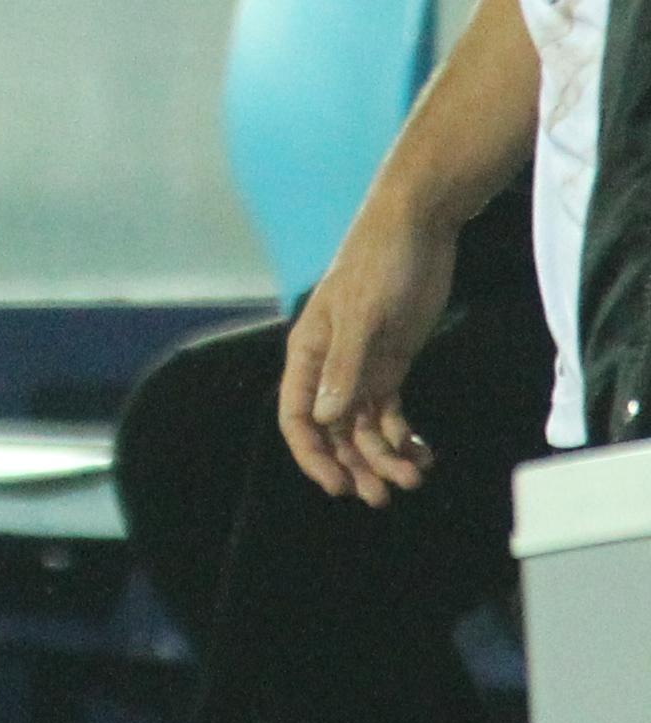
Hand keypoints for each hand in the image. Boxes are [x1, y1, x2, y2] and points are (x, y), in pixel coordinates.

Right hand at [279, 187, 457, 503]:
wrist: (418, 226)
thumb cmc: (381, 262)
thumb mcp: (364, 316)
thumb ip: (345, 368)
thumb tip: (323, 419)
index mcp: (309, 351)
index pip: (297, 416)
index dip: (313, 454)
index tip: (338, 485)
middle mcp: (330, 365)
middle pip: (333, 430)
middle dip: (355, 464)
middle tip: (381, 496)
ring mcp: (362, 365)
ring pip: (364, 426)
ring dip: (384, 456)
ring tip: (414, 477)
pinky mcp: (392, 361)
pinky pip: (391, 412)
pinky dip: (404, 436)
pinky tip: (424, 453)